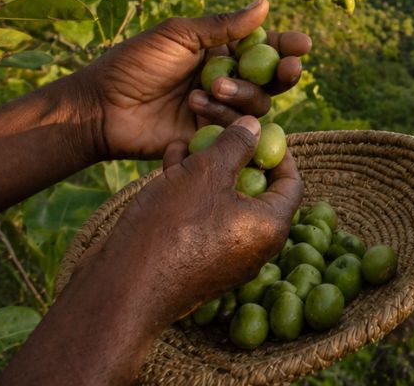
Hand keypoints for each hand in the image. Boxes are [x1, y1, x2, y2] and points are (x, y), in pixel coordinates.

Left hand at [74, 0, 310, 159]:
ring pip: (256, 104)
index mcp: (219, 51)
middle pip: (270, 79)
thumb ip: (224, 26)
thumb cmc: (134, 64)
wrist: (102, 108)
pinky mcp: (210, 137)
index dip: (285, 46)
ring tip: (212, 86)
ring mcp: (218, 110)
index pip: (263, 48)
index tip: (303, 44)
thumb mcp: (179, 36)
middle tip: (289, 69)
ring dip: (241, 93)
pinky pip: (235, 129)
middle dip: (283, 73)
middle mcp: (225, 79)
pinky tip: (196, 106)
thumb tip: (266, 3)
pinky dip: (222, 115)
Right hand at [78, 116, 301, 320]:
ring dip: (206, 171)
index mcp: (269, 227)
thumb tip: (256, 125)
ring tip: (185, 143)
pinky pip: (202, 220)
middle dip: (235, 158)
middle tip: (219, 133)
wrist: (123, 287)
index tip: (261, 132)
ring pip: (223, 202)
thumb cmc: (172, 225)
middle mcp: (253, 248)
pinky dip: (191, 193)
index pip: (291, 183)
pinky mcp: (195, 265)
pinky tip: (169, 165)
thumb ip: (236, 144)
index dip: (279, 153)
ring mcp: (224, 260)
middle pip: (255, 192)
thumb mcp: (206, 172)